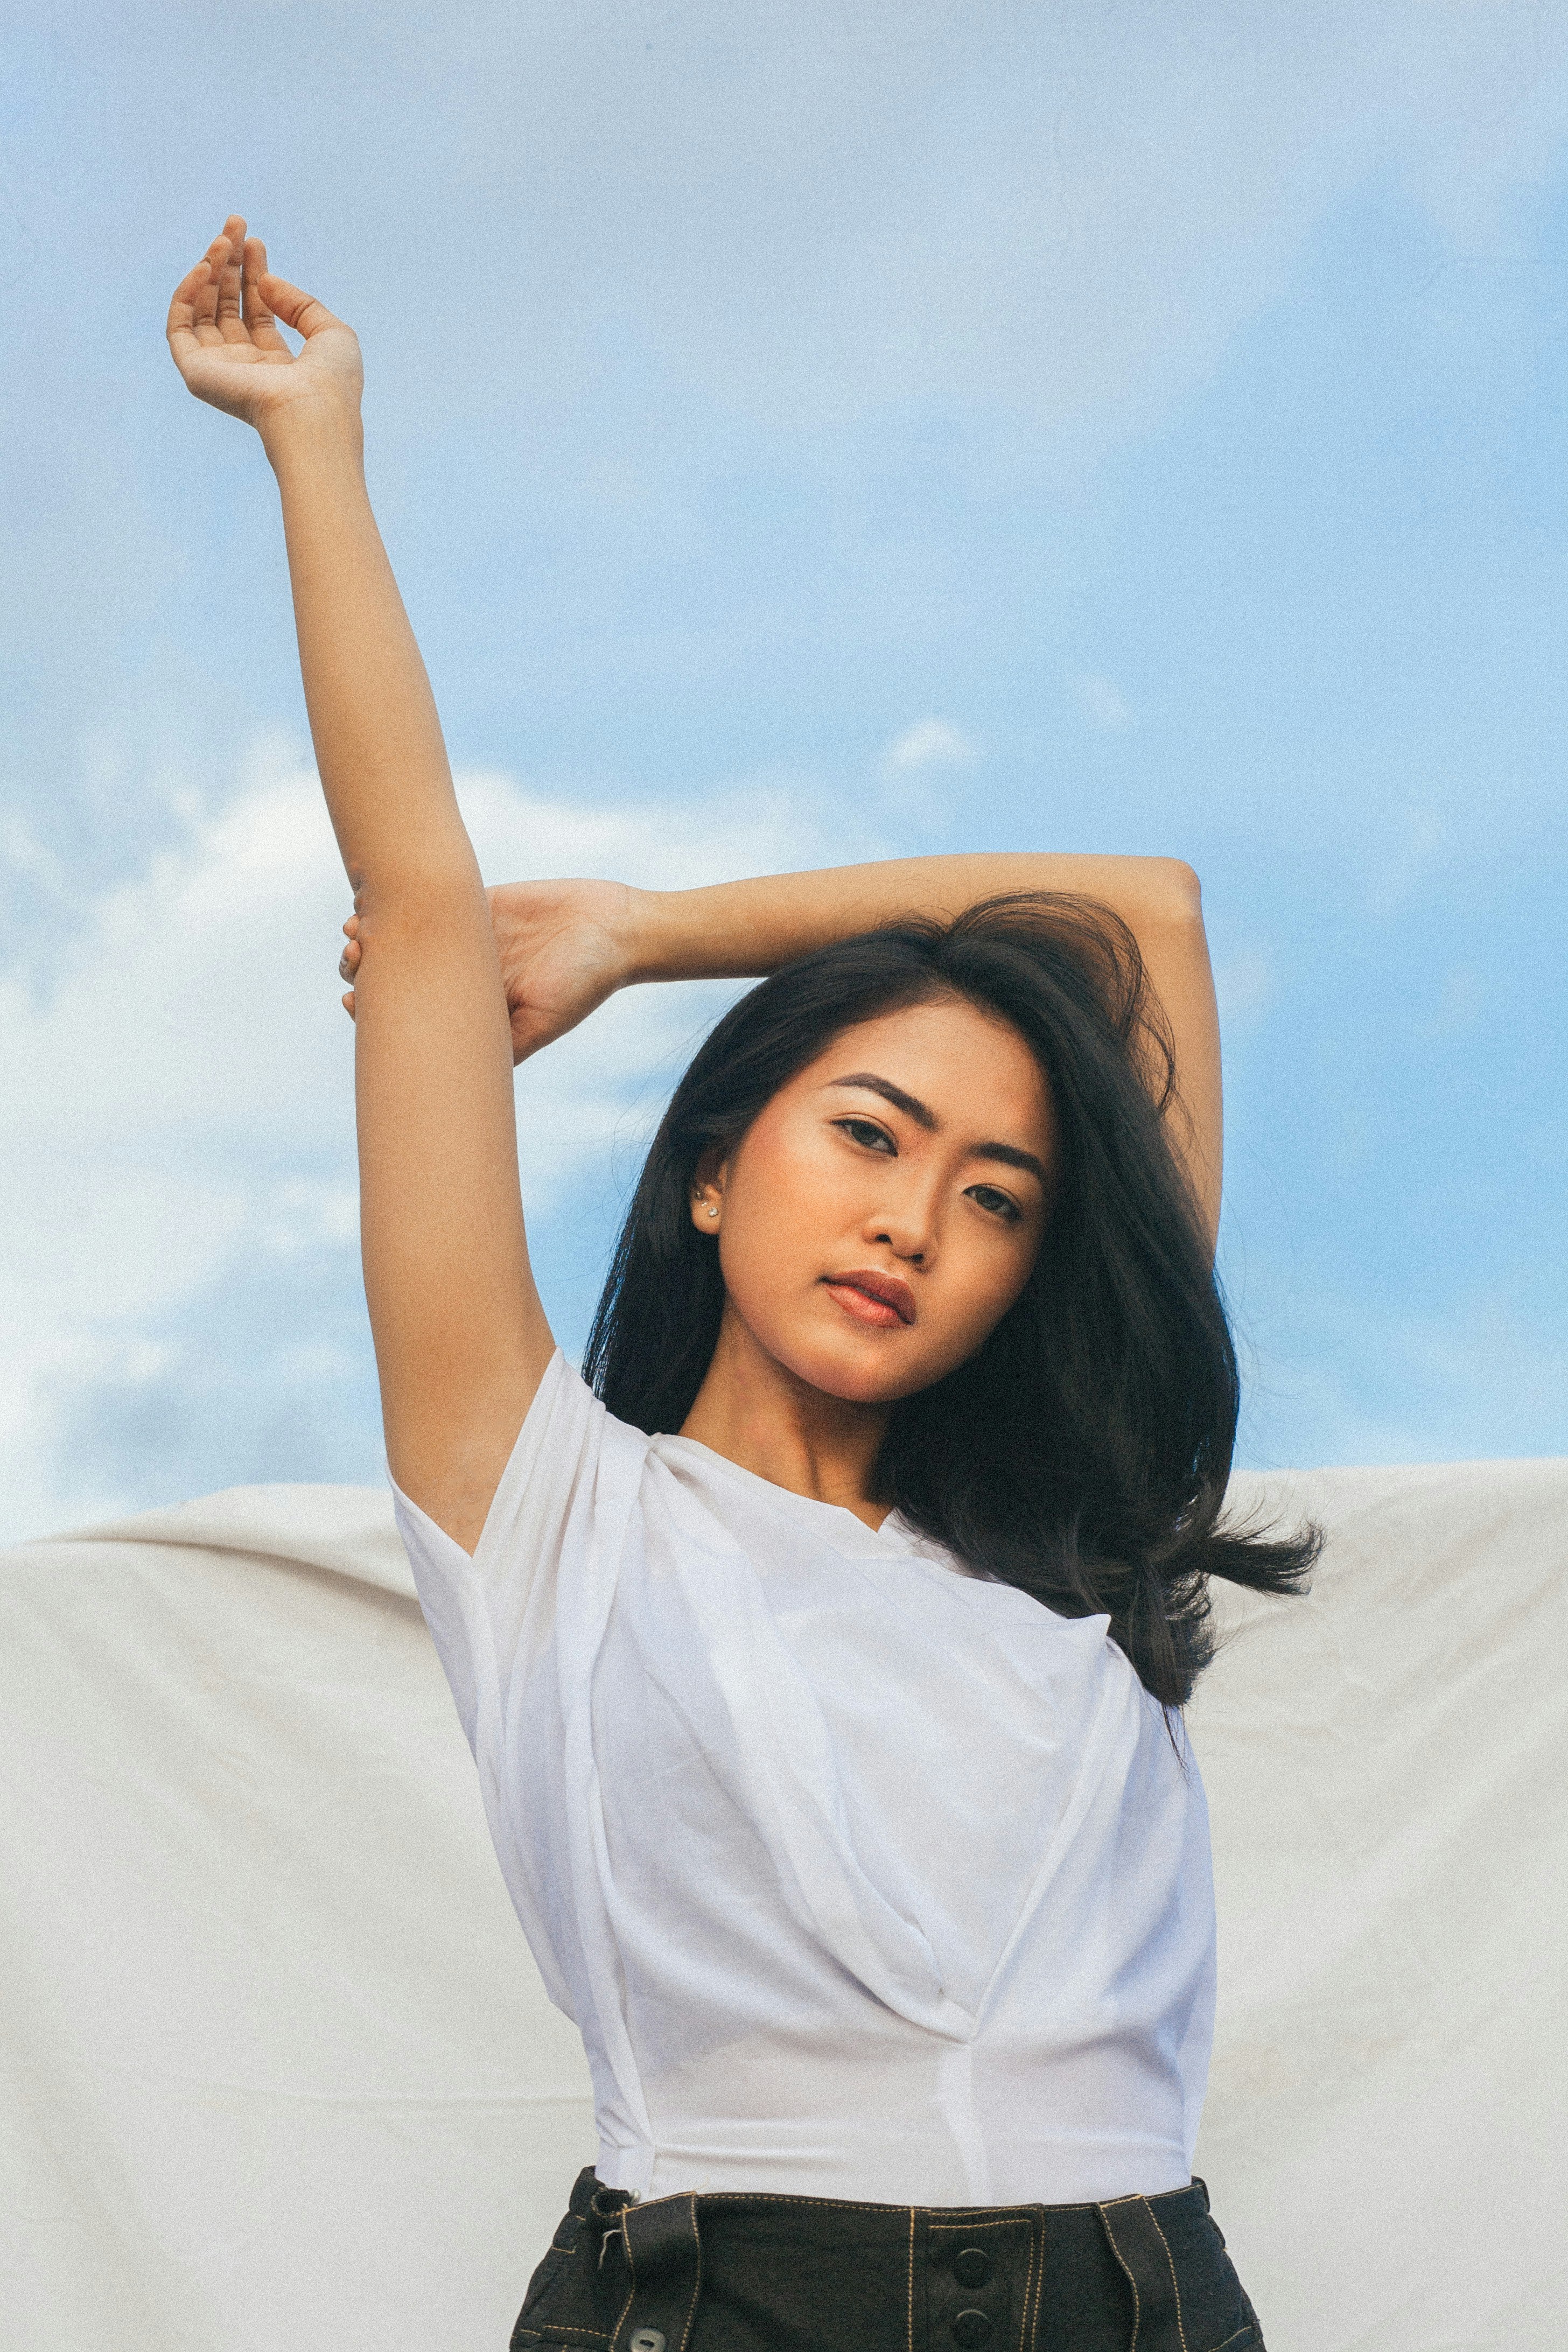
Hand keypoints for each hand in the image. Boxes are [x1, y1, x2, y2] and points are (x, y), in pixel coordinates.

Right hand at [166, 214, 362, 441]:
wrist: (313, 413)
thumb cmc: (332, 383)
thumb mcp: (331, 332)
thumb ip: (300, 303)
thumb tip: (266, 281)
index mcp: (277, 365)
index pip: (257, 311)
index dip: (254, 273)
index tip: (256, 242)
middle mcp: (245, 368)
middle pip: (228, 306)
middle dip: (230, 263)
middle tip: (236, 225)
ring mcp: (219, 370)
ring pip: (203, 310)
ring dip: (210, 269)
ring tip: (224, 239)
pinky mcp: (196, 372)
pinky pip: (179, 326)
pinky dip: (187, 293)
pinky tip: (205, 268)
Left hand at [340, 878, 645, 1064]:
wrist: (614, 929)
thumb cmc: (584, 982)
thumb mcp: (543, 1022)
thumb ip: (505, 1045)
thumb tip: (453, 1074)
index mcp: (473, 1011)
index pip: (412, 1017)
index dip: (376, 1011)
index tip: (355, 1002)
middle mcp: (465, 978)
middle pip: (400, 977)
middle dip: (368, 970)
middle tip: (355, 960)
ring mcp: (467, 940)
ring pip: (406, 938)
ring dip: (377, 935)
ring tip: (357, 931)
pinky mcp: (477, 904)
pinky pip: (429, 902)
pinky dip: (400, 901)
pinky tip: (373, 901)